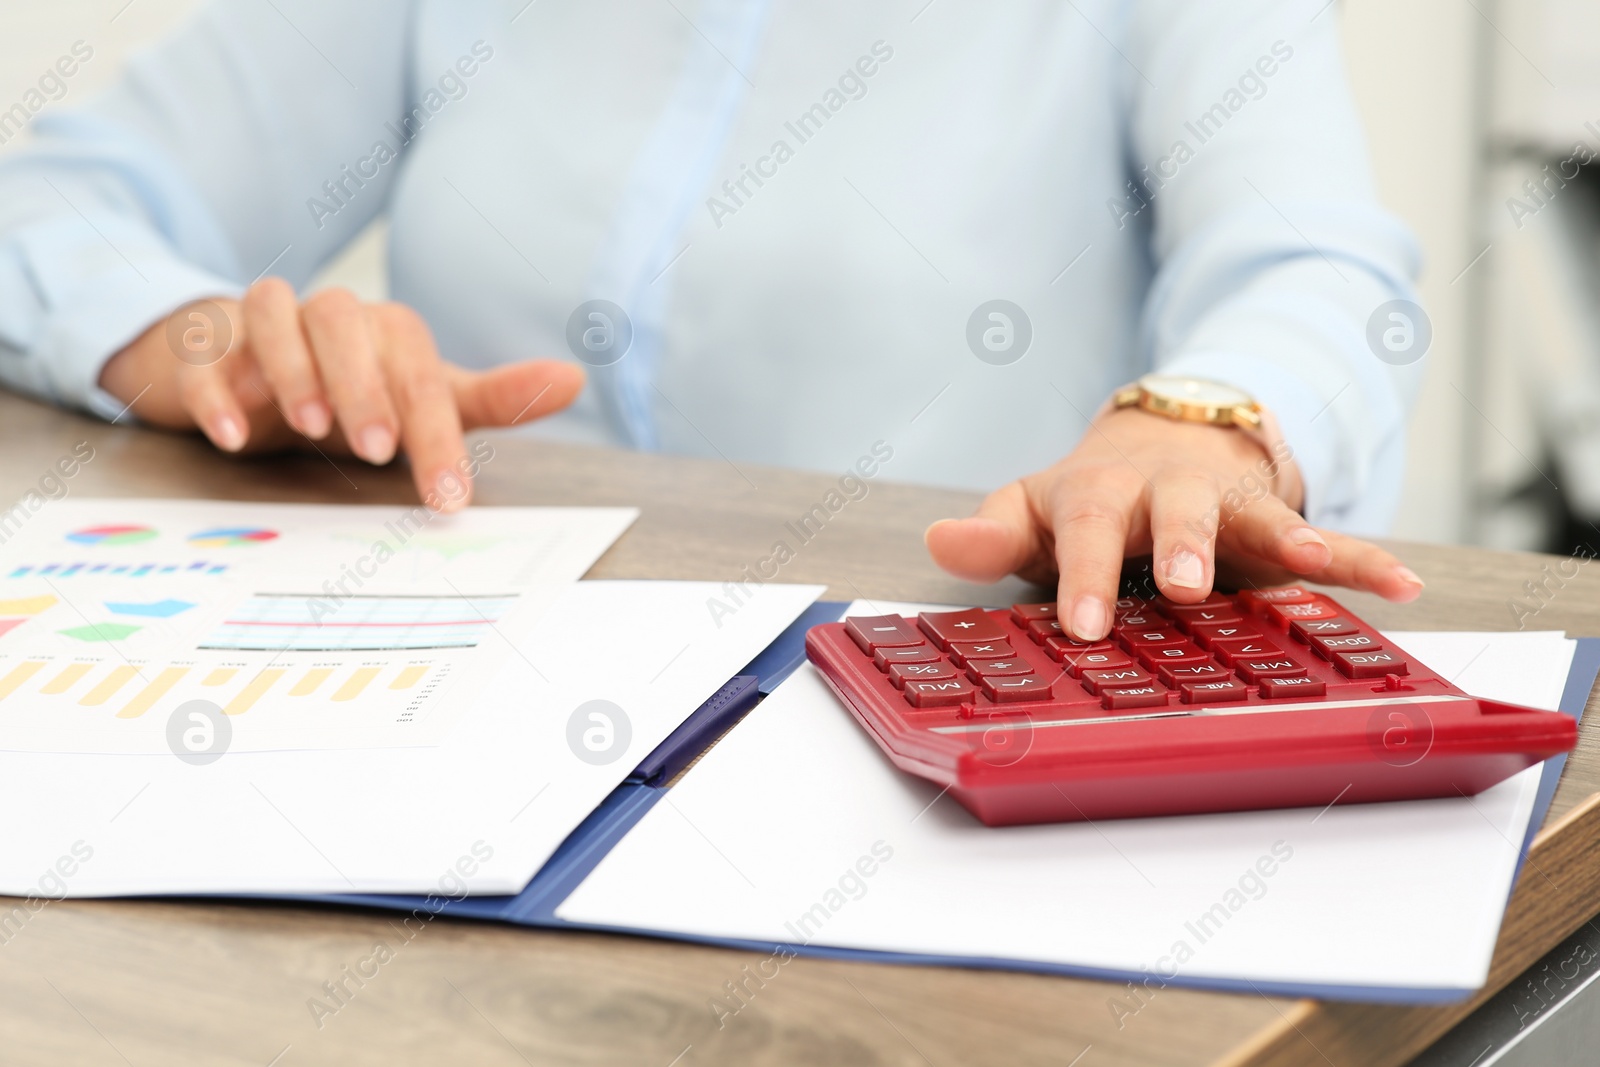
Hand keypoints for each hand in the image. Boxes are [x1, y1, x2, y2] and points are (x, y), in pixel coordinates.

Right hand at [98, 280, 584, 509]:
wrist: (252, 369)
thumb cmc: (354, 391)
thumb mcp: (424, 400)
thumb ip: (492, 398)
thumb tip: (577, 377)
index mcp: (386, 332)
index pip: (418, 370)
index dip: (437, 433)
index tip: (448, 498)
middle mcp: (327, 316)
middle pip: (344, 320)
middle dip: (364, 384)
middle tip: (378, 451)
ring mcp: (262, 326)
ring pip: (273, 311)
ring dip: (292, 366)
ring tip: (311, 428)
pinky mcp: (207, 348)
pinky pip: (205, 353)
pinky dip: (215, 388)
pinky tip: (231, 436)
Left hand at [924, 407, 1424, 641]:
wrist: (1162, 439)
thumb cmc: (1087, 500)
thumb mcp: (1032, 512)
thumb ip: (991, 534)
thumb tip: (935, 541)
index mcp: (1095, 494)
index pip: (1085, 531)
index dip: (1086, 575)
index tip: (1086, 626)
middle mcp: (1162, 490)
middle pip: (1173, 512)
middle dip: (1182, 546)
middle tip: (1187, 587)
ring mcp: (1222, 501)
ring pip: (1250, 517)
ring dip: (1281, 539)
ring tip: (1313, 563)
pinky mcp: (1274, 517)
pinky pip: (1322, 535)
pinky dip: (1363, 559)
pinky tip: (1402, 586)